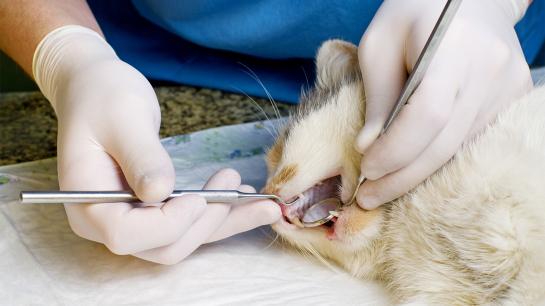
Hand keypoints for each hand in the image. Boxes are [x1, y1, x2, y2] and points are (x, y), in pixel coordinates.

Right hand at [33, 26, 280, 263]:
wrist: (96, 88)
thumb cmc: (103, 96)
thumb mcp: (123, 118)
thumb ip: (141, 156)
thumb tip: (160, 193)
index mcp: (86, 204)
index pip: (126, 234)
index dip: (168, 223)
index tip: (199, 197)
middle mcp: (106, 221)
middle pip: (162, 245)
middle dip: (207, 222)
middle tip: (240, 187)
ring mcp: (130, 219)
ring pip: (184, 238)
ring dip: (224, 221)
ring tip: (264, 202)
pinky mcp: (152, 210)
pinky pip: (188, 221)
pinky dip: (218, 214)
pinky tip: (246, 200)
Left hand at [355, 0, 532, 208]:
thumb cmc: (414, 14)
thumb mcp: (379, 44)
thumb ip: (377, 96)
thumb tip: (368, 148)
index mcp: (452, 47)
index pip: (427, 114)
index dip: (395, 150)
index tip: (366, 168)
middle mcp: (489, 70)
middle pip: (444, 142)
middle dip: (402, 178)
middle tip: (368, 198)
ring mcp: (508, 87)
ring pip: (460, 149)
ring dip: (419, 175)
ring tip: (384, 188)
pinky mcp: (513, 99)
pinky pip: (473, 143)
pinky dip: (441, 161)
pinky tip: (414, 170)